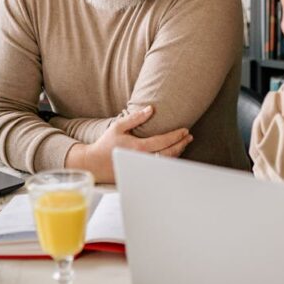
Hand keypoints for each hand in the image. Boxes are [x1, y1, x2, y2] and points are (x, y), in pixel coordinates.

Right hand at [65, 105, 191, 182]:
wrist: (94, 164)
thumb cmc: (105, 144)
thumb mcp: (118, 127)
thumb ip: (135, 118)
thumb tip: (151, 109)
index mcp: (138, 147)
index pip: (163, 141)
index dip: (176, 136)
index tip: (185, 130)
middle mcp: (142, 159)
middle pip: (169, 153)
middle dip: (181, 144)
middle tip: (189, 137)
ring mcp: (142, 169)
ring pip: (166, 162)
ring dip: (177, 153)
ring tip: (184, 144)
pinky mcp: (141, 174)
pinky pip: (159, 168)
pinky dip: (169, 161)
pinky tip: (173, 154)